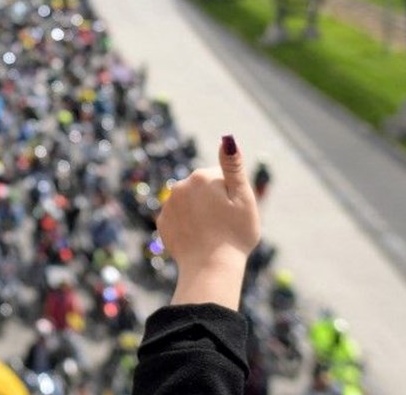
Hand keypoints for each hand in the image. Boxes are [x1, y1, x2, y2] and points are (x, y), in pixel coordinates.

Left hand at [157, 135, 260, 309]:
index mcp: (200, 177)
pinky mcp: (163, 224)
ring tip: (212, 232)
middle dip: (214, 200)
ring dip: (200, 212)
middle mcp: (179, 186)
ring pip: (190, 203)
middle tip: (225, 222)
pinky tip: (199, 239)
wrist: (210, 267)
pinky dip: (188, 226)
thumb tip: (227, 138)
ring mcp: (168, 206)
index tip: (235, 209)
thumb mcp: (243, 197)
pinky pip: (179, 219)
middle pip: (203, 188)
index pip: (220, 176)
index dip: (231, 193)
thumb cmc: (234, 233)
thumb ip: (234, 167)